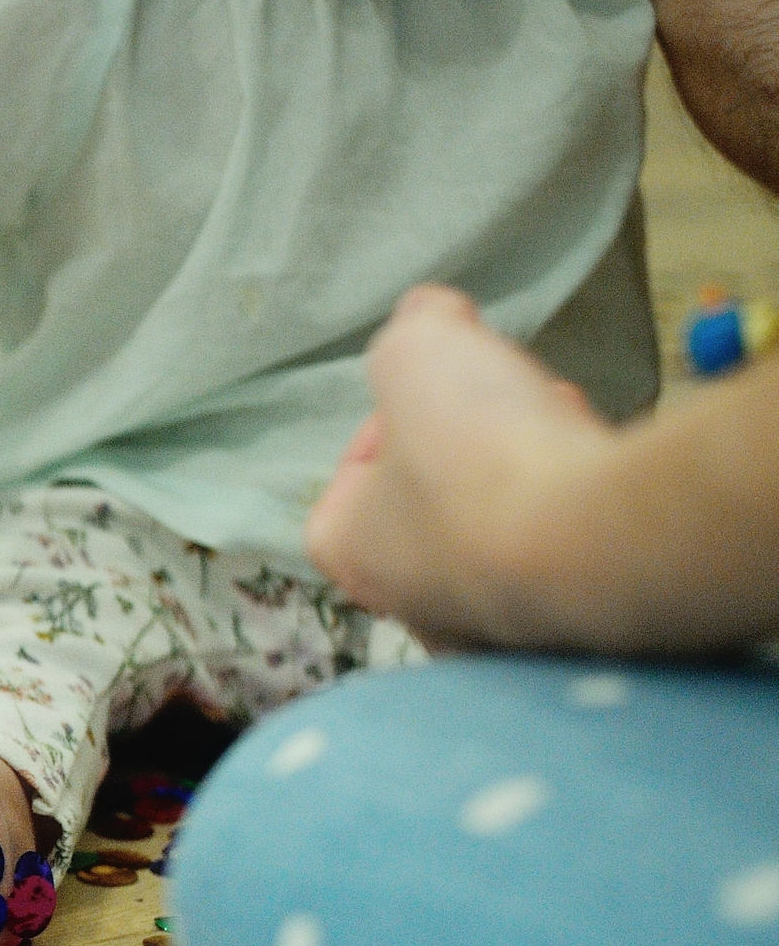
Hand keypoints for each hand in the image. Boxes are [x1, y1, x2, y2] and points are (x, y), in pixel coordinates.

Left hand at [307, 286, 613, 648]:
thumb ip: (419, 322)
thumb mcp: (420, 348)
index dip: (390, 421)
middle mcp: (410, 604)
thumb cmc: (477, 452)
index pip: (350, 477)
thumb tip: (436, 315)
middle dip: (469, 441)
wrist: (594, 540)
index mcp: (349, 551)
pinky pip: (561, 556)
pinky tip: (596, 467)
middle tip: (507, 402)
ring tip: (559, 418)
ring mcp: (492, 629)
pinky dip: (574, 506)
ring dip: (526, 466)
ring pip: (500, 528)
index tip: (431, 392)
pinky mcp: (570, 631)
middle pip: (432, 500)